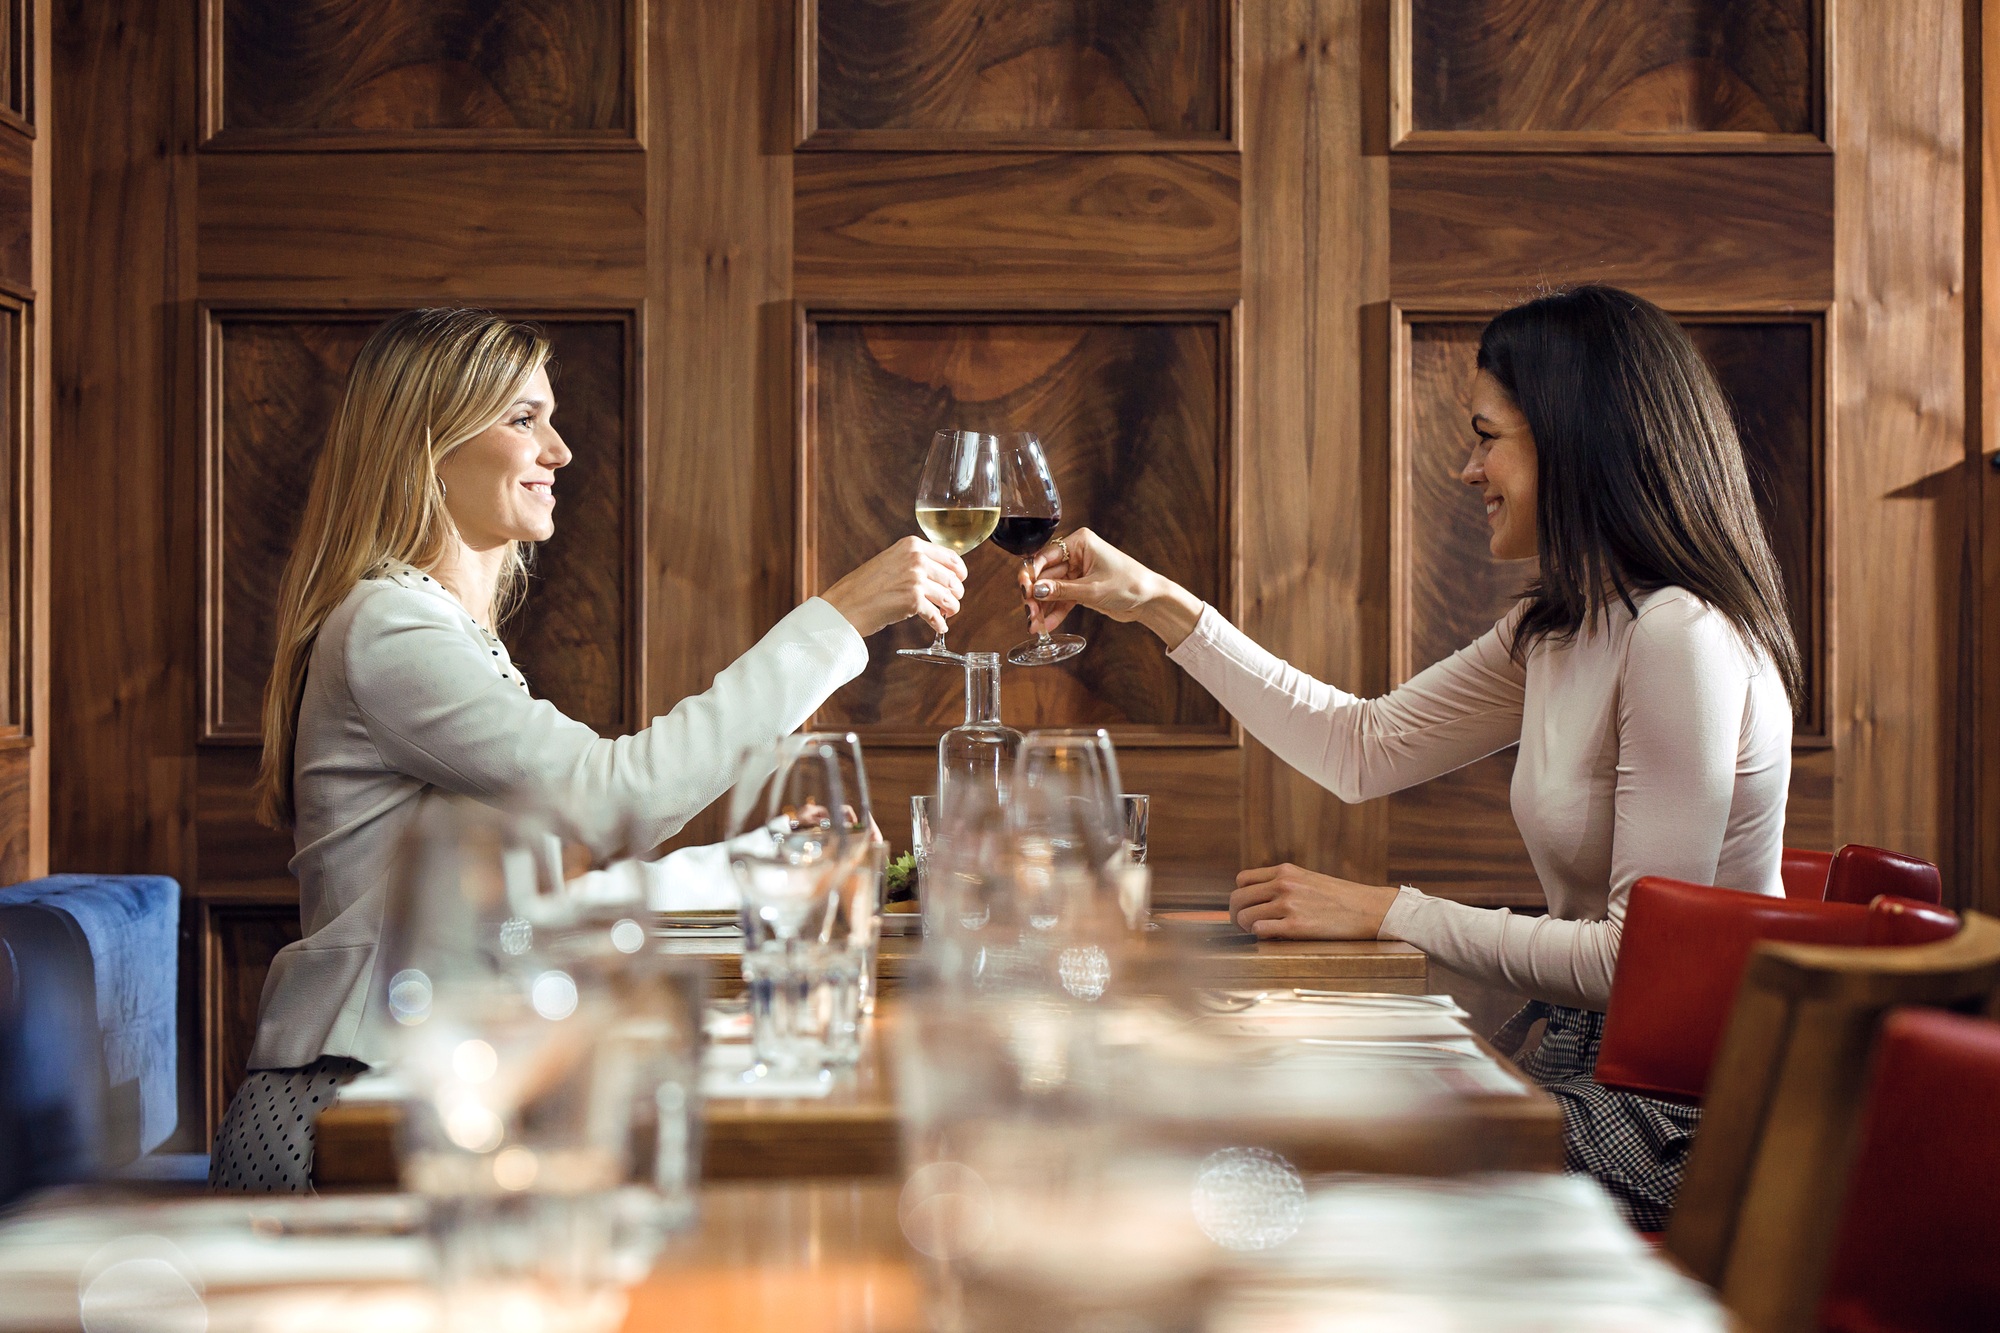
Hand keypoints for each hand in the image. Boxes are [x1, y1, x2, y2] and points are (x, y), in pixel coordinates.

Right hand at [821, 536, 967, 637]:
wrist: (845, 604)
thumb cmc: (864, 586)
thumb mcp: (890, 561)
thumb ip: (913, 561)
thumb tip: (941, 574)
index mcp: (911, 545)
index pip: (951, 556)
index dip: (960, 572)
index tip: (960, 581)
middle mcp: (916, 558)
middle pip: (953, 579)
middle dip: (956, 594)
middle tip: (951, 603)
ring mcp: (916, 579)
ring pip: (949, 597)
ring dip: (951, 609)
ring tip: (946, 614)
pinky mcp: (913, 600)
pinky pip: (937, 615)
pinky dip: (939, 623)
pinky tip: (939, 627)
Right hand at [1019, 527, 1203, 647]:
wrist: (1151, 600)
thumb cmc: (1129, 584)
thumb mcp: (1092, 589)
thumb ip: (1062, 590)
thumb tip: (1036, 591)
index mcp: (1079, 542)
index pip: (1045, 556)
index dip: (1031, 574)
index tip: (1024, 591)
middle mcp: (1076, 554)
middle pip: (1045, 575)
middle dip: (1036, 596)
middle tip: (1029, 614)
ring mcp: (1078, 572)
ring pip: (1052, 589)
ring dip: (1043, 607)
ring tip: (1034, 625)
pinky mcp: (1082, 588)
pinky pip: (1062, 599)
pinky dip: (1055, 612)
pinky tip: (1046, 626)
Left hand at [1229, 864, 1399, 939]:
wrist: (1369, 909)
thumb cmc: (1340, 898)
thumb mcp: (1308, 879)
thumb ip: (1283, 884)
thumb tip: (1258, 899)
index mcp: (1285, 871)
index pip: (1242, 880)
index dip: (1241, 896)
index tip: (1246, 908)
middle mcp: (1283, 884)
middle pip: (1237, 898)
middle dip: (1236, 914)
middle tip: (1242, 926)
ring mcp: (1289, 905)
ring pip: (1245, 917)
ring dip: (1246, 928)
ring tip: (1258, 934)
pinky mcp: (1296, 926)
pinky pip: (1260, 931)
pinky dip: (1260, 936)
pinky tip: (1272, 937)